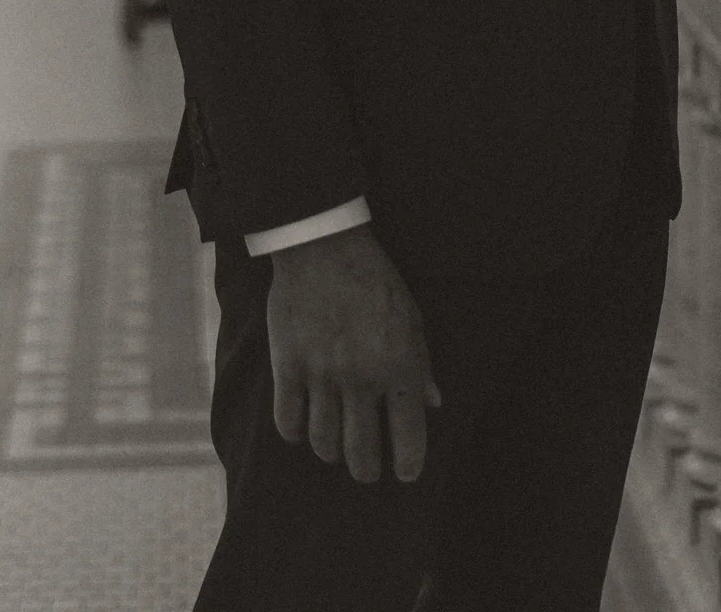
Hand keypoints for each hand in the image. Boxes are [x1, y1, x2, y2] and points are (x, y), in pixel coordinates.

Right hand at [265, 222, 441, 483]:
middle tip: (367, 469)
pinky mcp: (288, 366)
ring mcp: (322, 375)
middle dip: (367, 470)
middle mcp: (361, 378)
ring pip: (324, 443)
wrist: (325, 247)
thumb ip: (421, 365)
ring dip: (331, 452)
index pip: (409, 437)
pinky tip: (303, 425)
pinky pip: (288, 422)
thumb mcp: (412, 318)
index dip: (410, 464)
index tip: (407, 473)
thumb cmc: (376, 282)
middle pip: (361, 453)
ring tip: (335, 447)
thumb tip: (432, 404)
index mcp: (399, 366)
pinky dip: (296, 433)